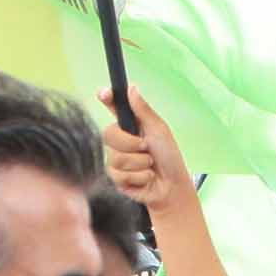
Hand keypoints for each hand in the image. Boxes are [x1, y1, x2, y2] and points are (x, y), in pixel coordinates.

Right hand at [98, 84, 194, 211]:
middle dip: (131, 144)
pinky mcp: (116, 178)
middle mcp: (120, 140)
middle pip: (109, 134)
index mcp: (130, 125)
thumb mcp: (159, 131)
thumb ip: (143, 111)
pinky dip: (138, 177)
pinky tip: (146, 178)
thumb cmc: (170, 158)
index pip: (113, 107)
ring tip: (150, 166)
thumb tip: (132, 88)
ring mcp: (116, 159)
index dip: (107, 99)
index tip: (103, 93)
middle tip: (146, 148)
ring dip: (139, 164)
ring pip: (115, 157)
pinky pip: (118, 175)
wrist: (172, 187)